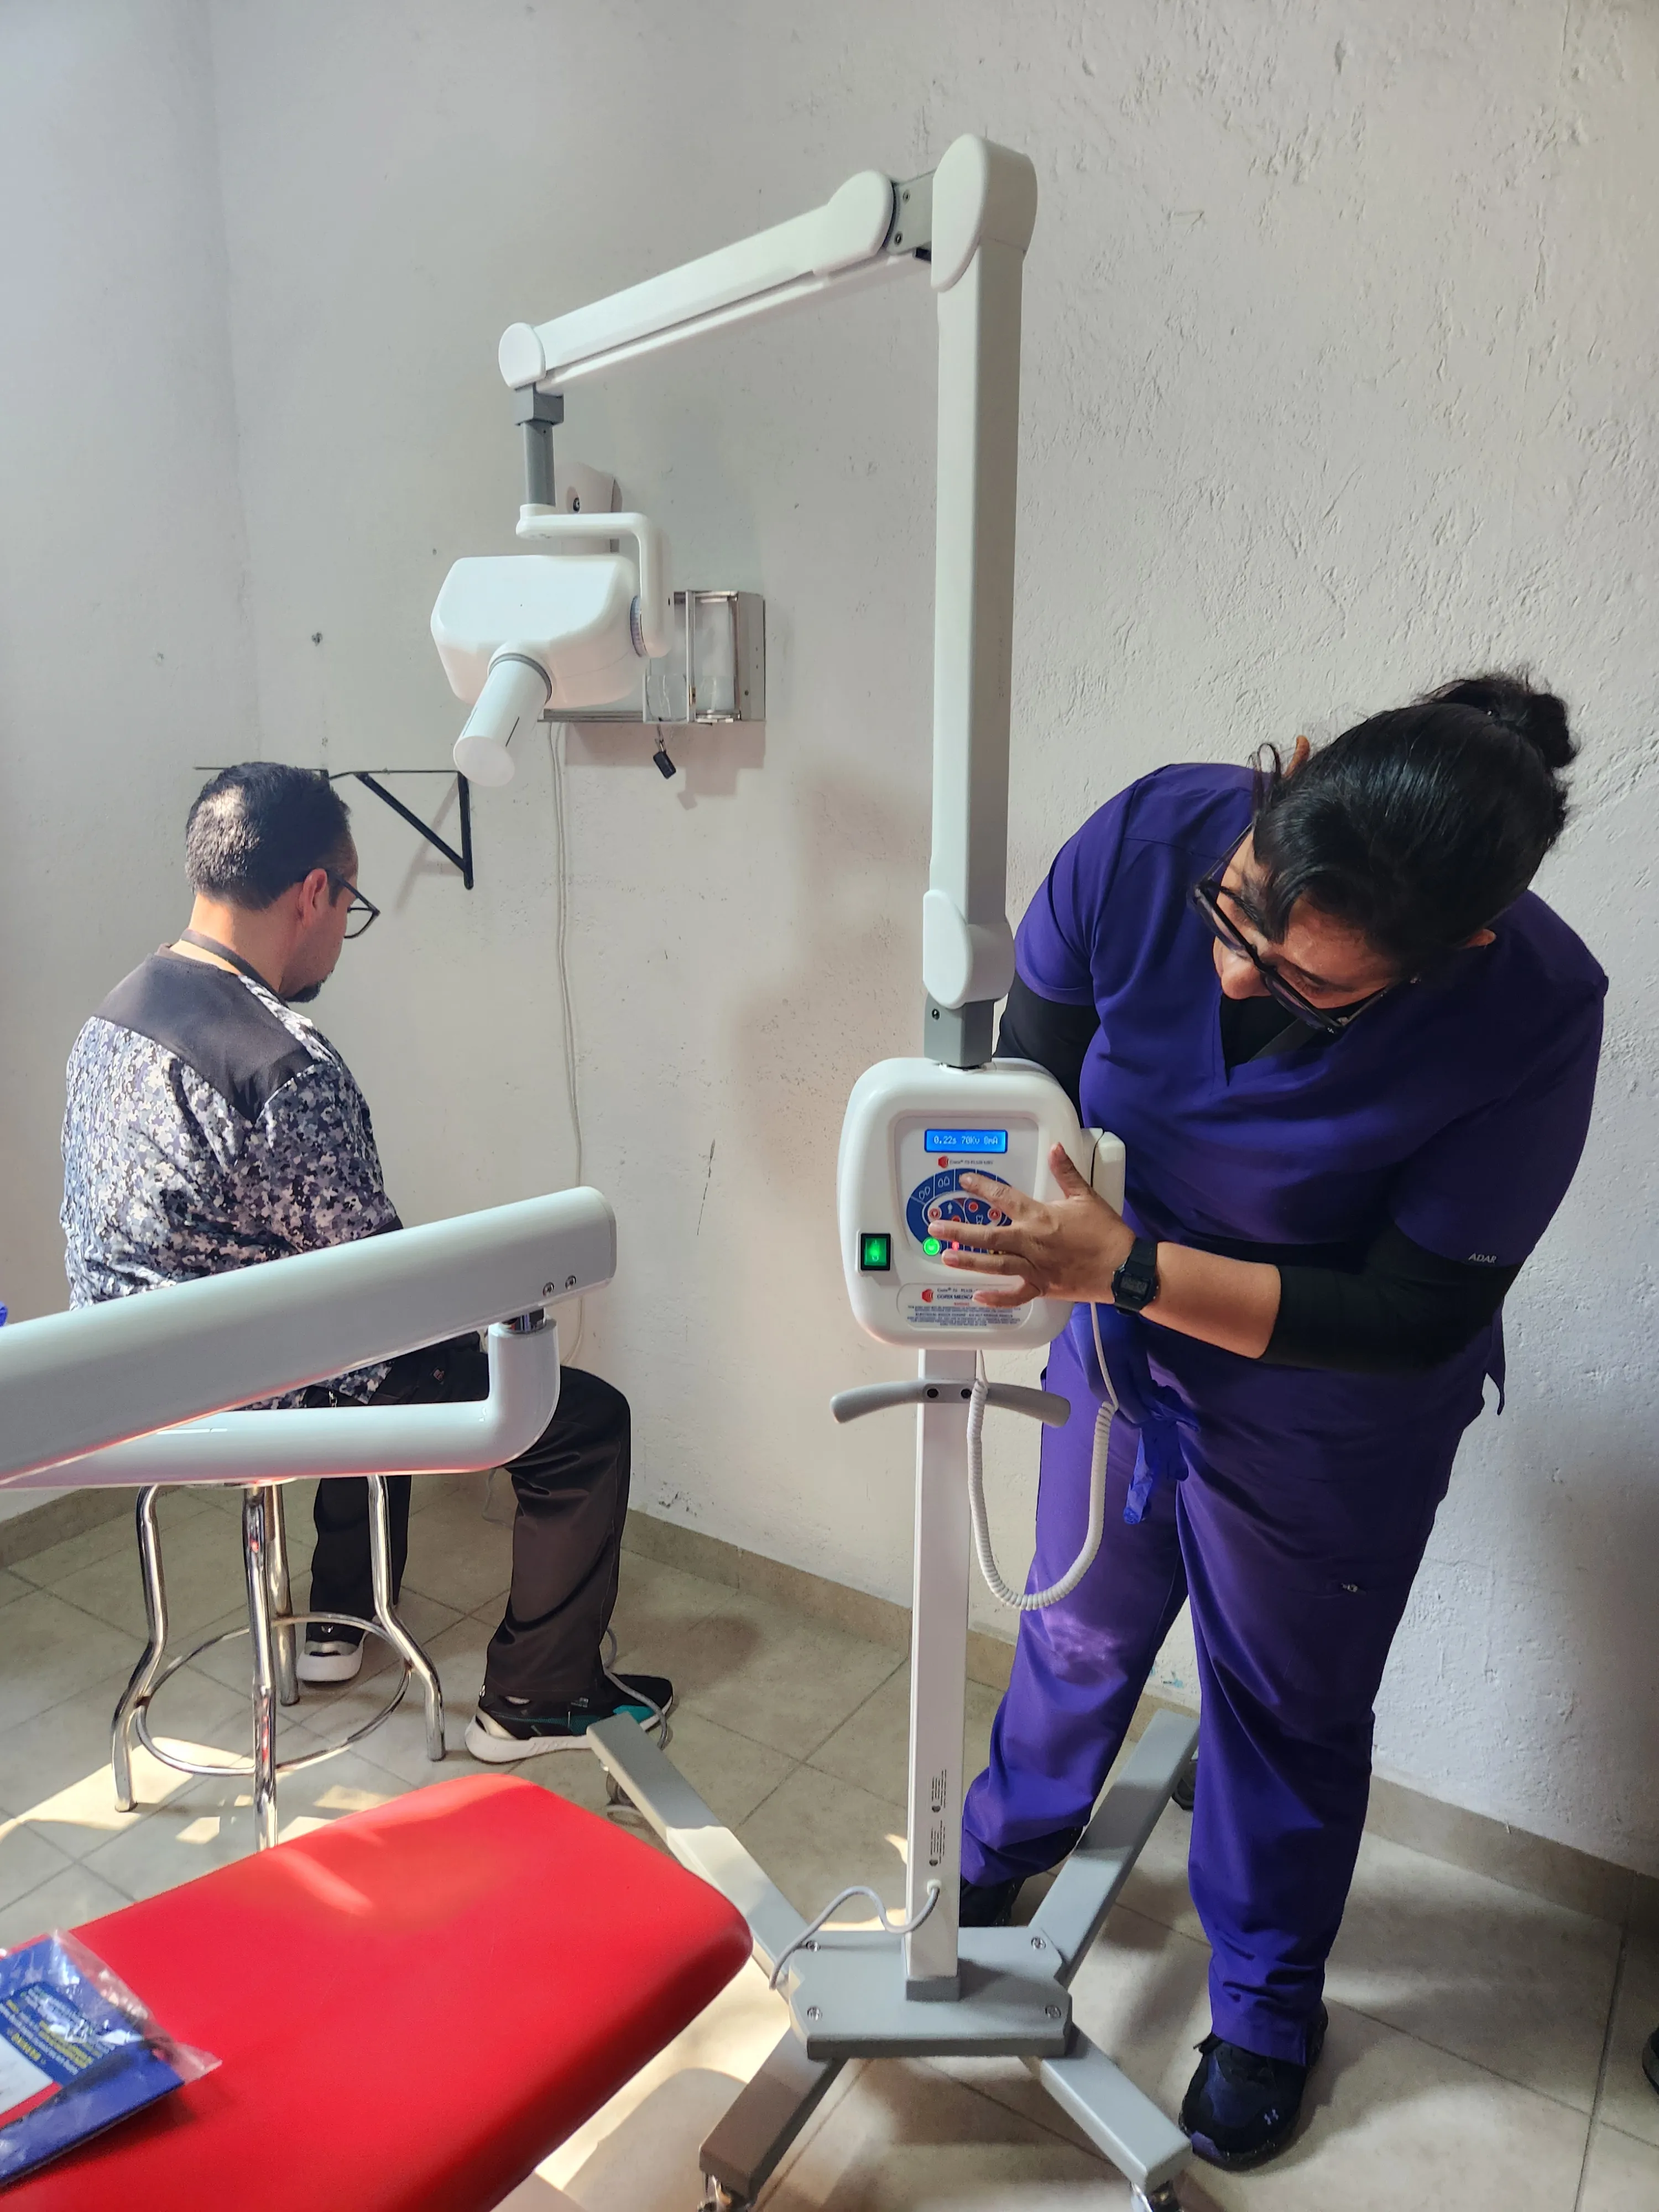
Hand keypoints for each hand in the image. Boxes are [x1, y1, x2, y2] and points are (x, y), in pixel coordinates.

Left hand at [939, 1144, 1136, 1308]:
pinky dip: (997, 1298)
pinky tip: (977, 1297)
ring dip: (968, 1261)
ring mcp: (1035, 1267)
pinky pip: (1016, 1295)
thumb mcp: (1085, 1196)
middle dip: (959, 1231)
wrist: (1124, 1267)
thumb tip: (1055, 1148)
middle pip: (988, 1236)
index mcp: (1040, 1217)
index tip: (965, 1181)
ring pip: (995, 1264)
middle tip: (935, 1228)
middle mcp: (1031, 1242)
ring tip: (946, 1257)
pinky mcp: (1043, 1287)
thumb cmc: (1106, 1231)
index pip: (1004, 1199)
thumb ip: (1066, 1172)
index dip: (983, 1188)